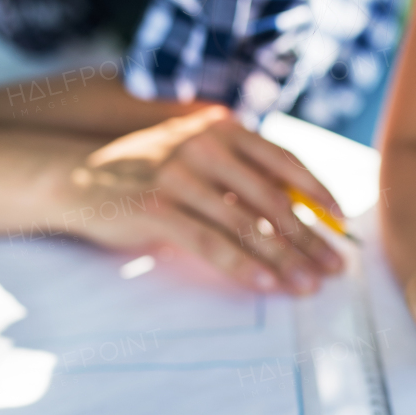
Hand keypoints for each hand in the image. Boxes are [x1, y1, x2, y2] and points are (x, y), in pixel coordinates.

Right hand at [57, 105, 344, 293]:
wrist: (74, 175)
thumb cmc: (142, 173)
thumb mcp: (193, 159)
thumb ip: (233, 174)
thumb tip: (288, 210)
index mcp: (221, 129)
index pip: (284, 161)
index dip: (318, 192)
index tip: (341, 221)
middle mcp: (205, 146)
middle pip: (273, 198)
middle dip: (310, 237)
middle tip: (335, 266)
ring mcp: (181, 175)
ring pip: (247, 225)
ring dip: (284, 259)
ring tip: (308, 285)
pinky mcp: (158, 207)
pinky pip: (211, 243)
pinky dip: (243, 266)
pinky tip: (266, 284)